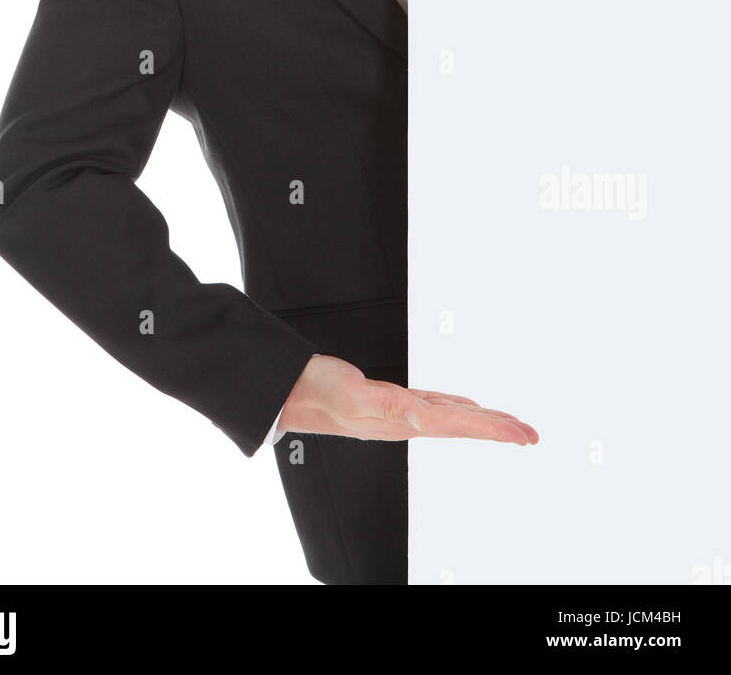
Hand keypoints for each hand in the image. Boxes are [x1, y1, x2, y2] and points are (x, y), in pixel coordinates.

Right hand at [277, 355, 538, 444]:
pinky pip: (436, 407)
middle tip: (531, 435)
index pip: (461, 426)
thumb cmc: (321, 392)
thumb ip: (390, 407)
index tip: (522, 435)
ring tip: (510, 427)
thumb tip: (423, 420)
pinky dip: (458, 409)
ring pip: (454, 418)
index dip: (494, 429)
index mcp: (405, 420)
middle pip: (465, 425)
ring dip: (484, 422)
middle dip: (500, 430)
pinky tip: (465, 409)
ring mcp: (402, 413)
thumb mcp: (354, 395)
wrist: (296, 391)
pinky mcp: (395, 401)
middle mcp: (408, 420)